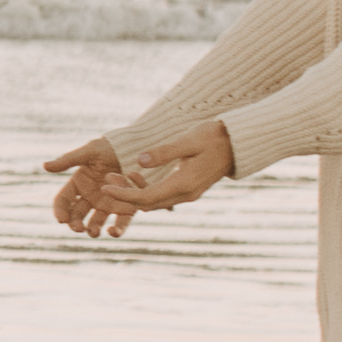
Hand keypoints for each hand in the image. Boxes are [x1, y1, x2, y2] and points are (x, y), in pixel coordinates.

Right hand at [42, 135, 150, 236]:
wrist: (138, 147)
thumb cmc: (111, 146)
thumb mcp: (90, 152)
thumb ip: (68, 160)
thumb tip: (45, 166)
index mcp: (79, 183)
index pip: (63, 200)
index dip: (60, 210)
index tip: (61, 219)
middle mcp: (90, 196)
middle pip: (77, 215)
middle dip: (75, 224)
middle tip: (78, 228)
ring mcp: (107, 203)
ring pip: (96, 222)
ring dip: (93, 229)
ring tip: (93, 232)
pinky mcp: (125, 207)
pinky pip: (120, 222)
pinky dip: (118, 229)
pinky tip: (114, 231)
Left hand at [46, 125, 229, 238]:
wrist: (237, 143)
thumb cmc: (213, 137)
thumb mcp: (187, 140)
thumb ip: (164, 152)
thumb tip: (139, 160)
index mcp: (183, 184)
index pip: (146, 197)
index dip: (123, 194)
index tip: (105, 186)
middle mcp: (185, 194)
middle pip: (147, 204)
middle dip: (124, 194)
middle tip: (106, 179)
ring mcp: (187, 193)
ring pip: (153, 201)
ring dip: (133, 192)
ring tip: (114, 174)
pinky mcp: (187, 189)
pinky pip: (161, 195)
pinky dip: (145, 188)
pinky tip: (134, 174)